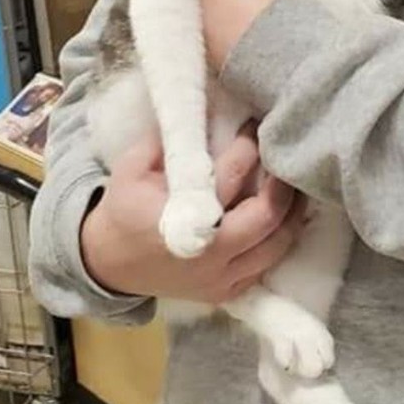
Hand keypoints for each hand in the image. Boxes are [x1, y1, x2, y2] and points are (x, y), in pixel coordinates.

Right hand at [80, 123, 304, 302]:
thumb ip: (168, 140)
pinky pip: (268, 266)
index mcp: (184, 219)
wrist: (109, 263)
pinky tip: (285, 215)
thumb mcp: (133, 166)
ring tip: (295, 184)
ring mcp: (221, 279)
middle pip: (267, 218)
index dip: (249, 146)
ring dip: (291, 213)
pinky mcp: (226, 293)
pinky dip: (281, 239)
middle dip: (282, 184)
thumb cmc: (124, 208)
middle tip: (285, 158)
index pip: (231, 175)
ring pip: (277, 245)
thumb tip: (202, 111)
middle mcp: (209, 254)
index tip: (255, 125)